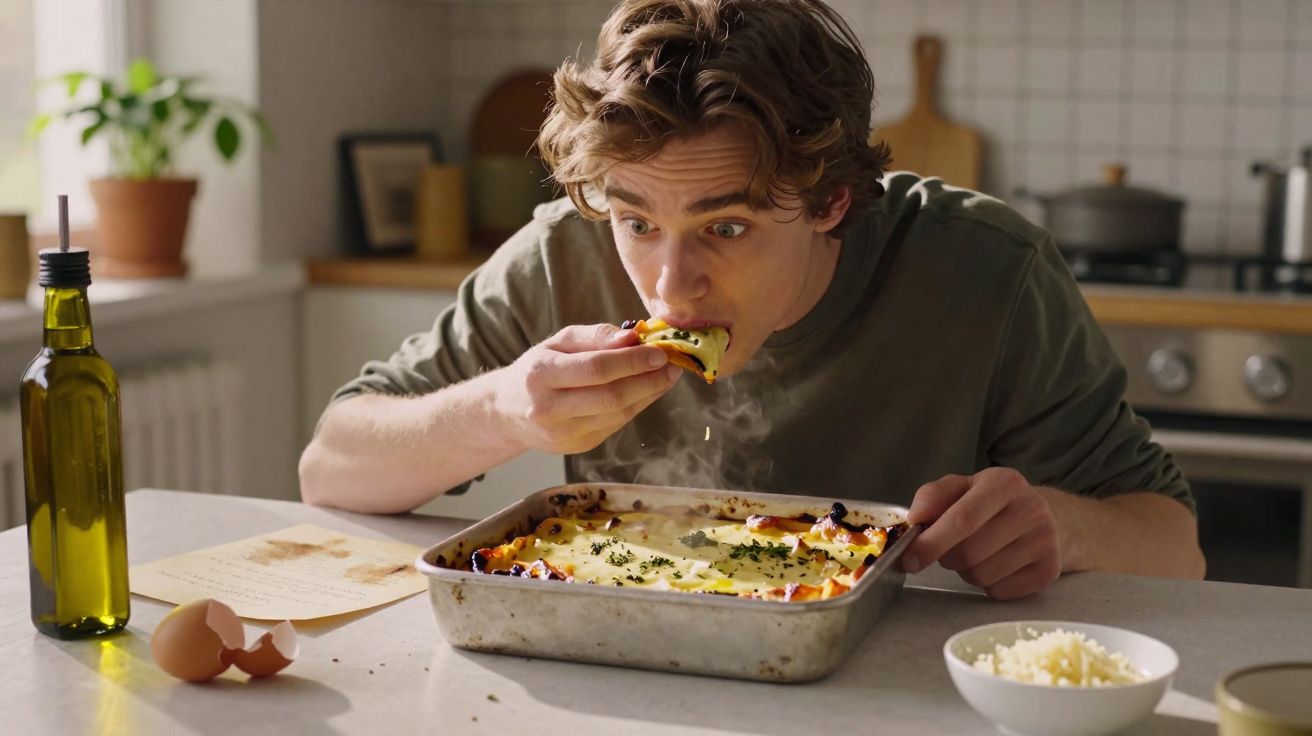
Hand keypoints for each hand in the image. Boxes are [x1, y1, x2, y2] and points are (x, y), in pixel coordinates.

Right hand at [494, 323, 679, 454]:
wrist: (508, 411)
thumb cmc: (539, 368)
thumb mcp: (558, 342)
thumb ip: (596, 336)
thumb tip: (633, 337)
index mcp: (541, 375)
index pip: (595, 369)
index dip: (633, 361)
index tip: (660, 352)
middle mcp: (548, 408)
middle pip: (611, 396)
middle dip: (648, 380)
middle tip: (673, 365)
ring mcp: (563, 433)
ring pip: (618, 414)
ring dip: (649, 394)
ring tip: (667, 376)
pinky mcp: (577, 447)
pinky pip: (616, 424)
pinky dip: (637, 406)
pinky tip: (647, 391)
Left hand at [901, 468, 1061, 599]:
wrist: (1047, 518)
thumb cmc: (992, 503)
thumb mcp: (962, 487)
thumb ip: (933, 496)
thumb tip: (915, 518)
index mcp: (1004, 483)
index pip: (962, 519)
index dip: (931, 543)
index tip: (910, 559)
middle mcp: (1031, 509)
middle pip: (969, 552)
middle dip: (947, 558)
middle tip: (948, 550)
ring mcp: (1045, 541)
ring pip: (982, 575)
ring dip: (966, 572)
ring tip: (976, 555)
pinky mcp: (1049, 570)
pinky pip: (999, 592)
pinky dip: (987, 585)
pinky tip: (996, 566)